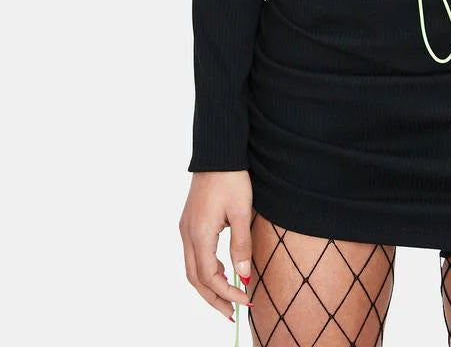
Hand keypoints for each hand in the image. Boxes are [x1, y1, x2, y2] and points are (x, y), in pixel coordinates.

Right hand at [179, 170, 254, 321]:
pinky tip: (220, 272)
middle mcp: (188, 234)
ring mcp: (186, 228)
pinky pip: (193, 255)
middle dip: (214, 299)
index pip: (210, 277)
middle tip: (233, 314)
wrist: (218, 153)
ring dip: (208, 287)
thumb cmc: (231, 179)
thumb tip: (243, 277)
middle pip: (196, 279)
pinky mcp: (189, 222)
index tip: (247, 301)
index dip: (228, 293)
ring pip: (192, 269)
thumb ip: (241, 246)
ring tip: (228, 298)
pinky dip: (205, 271)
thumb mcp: (242, 212)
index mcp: (200, 234)